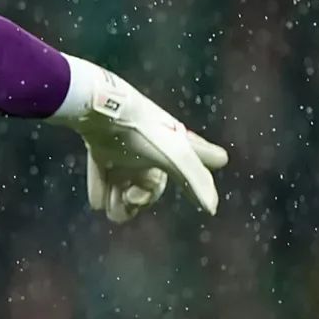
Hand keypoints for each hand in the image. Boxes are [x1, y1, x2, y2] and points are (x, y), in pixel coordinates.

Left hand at [51, 59, 228, 222]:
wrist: (100, 109)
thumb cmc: (142, 130)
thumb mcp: (173, 155)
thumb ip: (194, 180)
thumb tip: (212, 208)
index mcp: (173, 144)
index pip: (197, 154)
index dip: (209, 156)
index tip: (221, 158)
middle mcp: (151, 145)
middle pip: (152, 181)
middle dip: (142, 198)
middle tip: (132, 201)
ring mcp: (125, 145)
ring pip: (125, 180)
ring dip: (119, 199)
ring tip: (112, 209)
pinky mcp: (101, 145)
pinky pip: (101, 172)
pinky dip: (100, 189)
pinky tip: (97, 204)